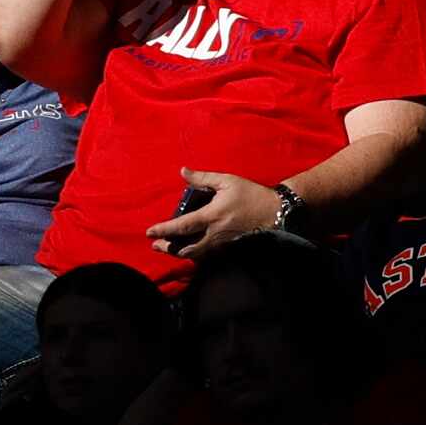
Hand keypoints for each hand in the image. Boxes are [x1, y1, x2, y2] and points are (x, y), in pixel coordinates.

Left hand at [146, 169, 276, 256]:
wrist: (276, 211)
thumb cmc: (251, 194)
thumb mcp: (227, 181)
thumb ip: (203, 178)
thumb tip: (183, 171)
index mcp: (212, 216)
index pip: (182, 226)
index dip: (164, 230)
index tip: (149, 232)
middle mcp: (215, 233)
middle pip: (186, 247)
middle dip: (168, 248)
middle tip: (155, 245)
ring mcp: (222, 243)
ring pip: (196, 253)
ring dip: (179, 252)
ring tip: (167, 248)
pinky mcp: (229, 247)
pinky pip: (207, 253)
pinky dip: (195, 253)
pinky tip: (187, 249)